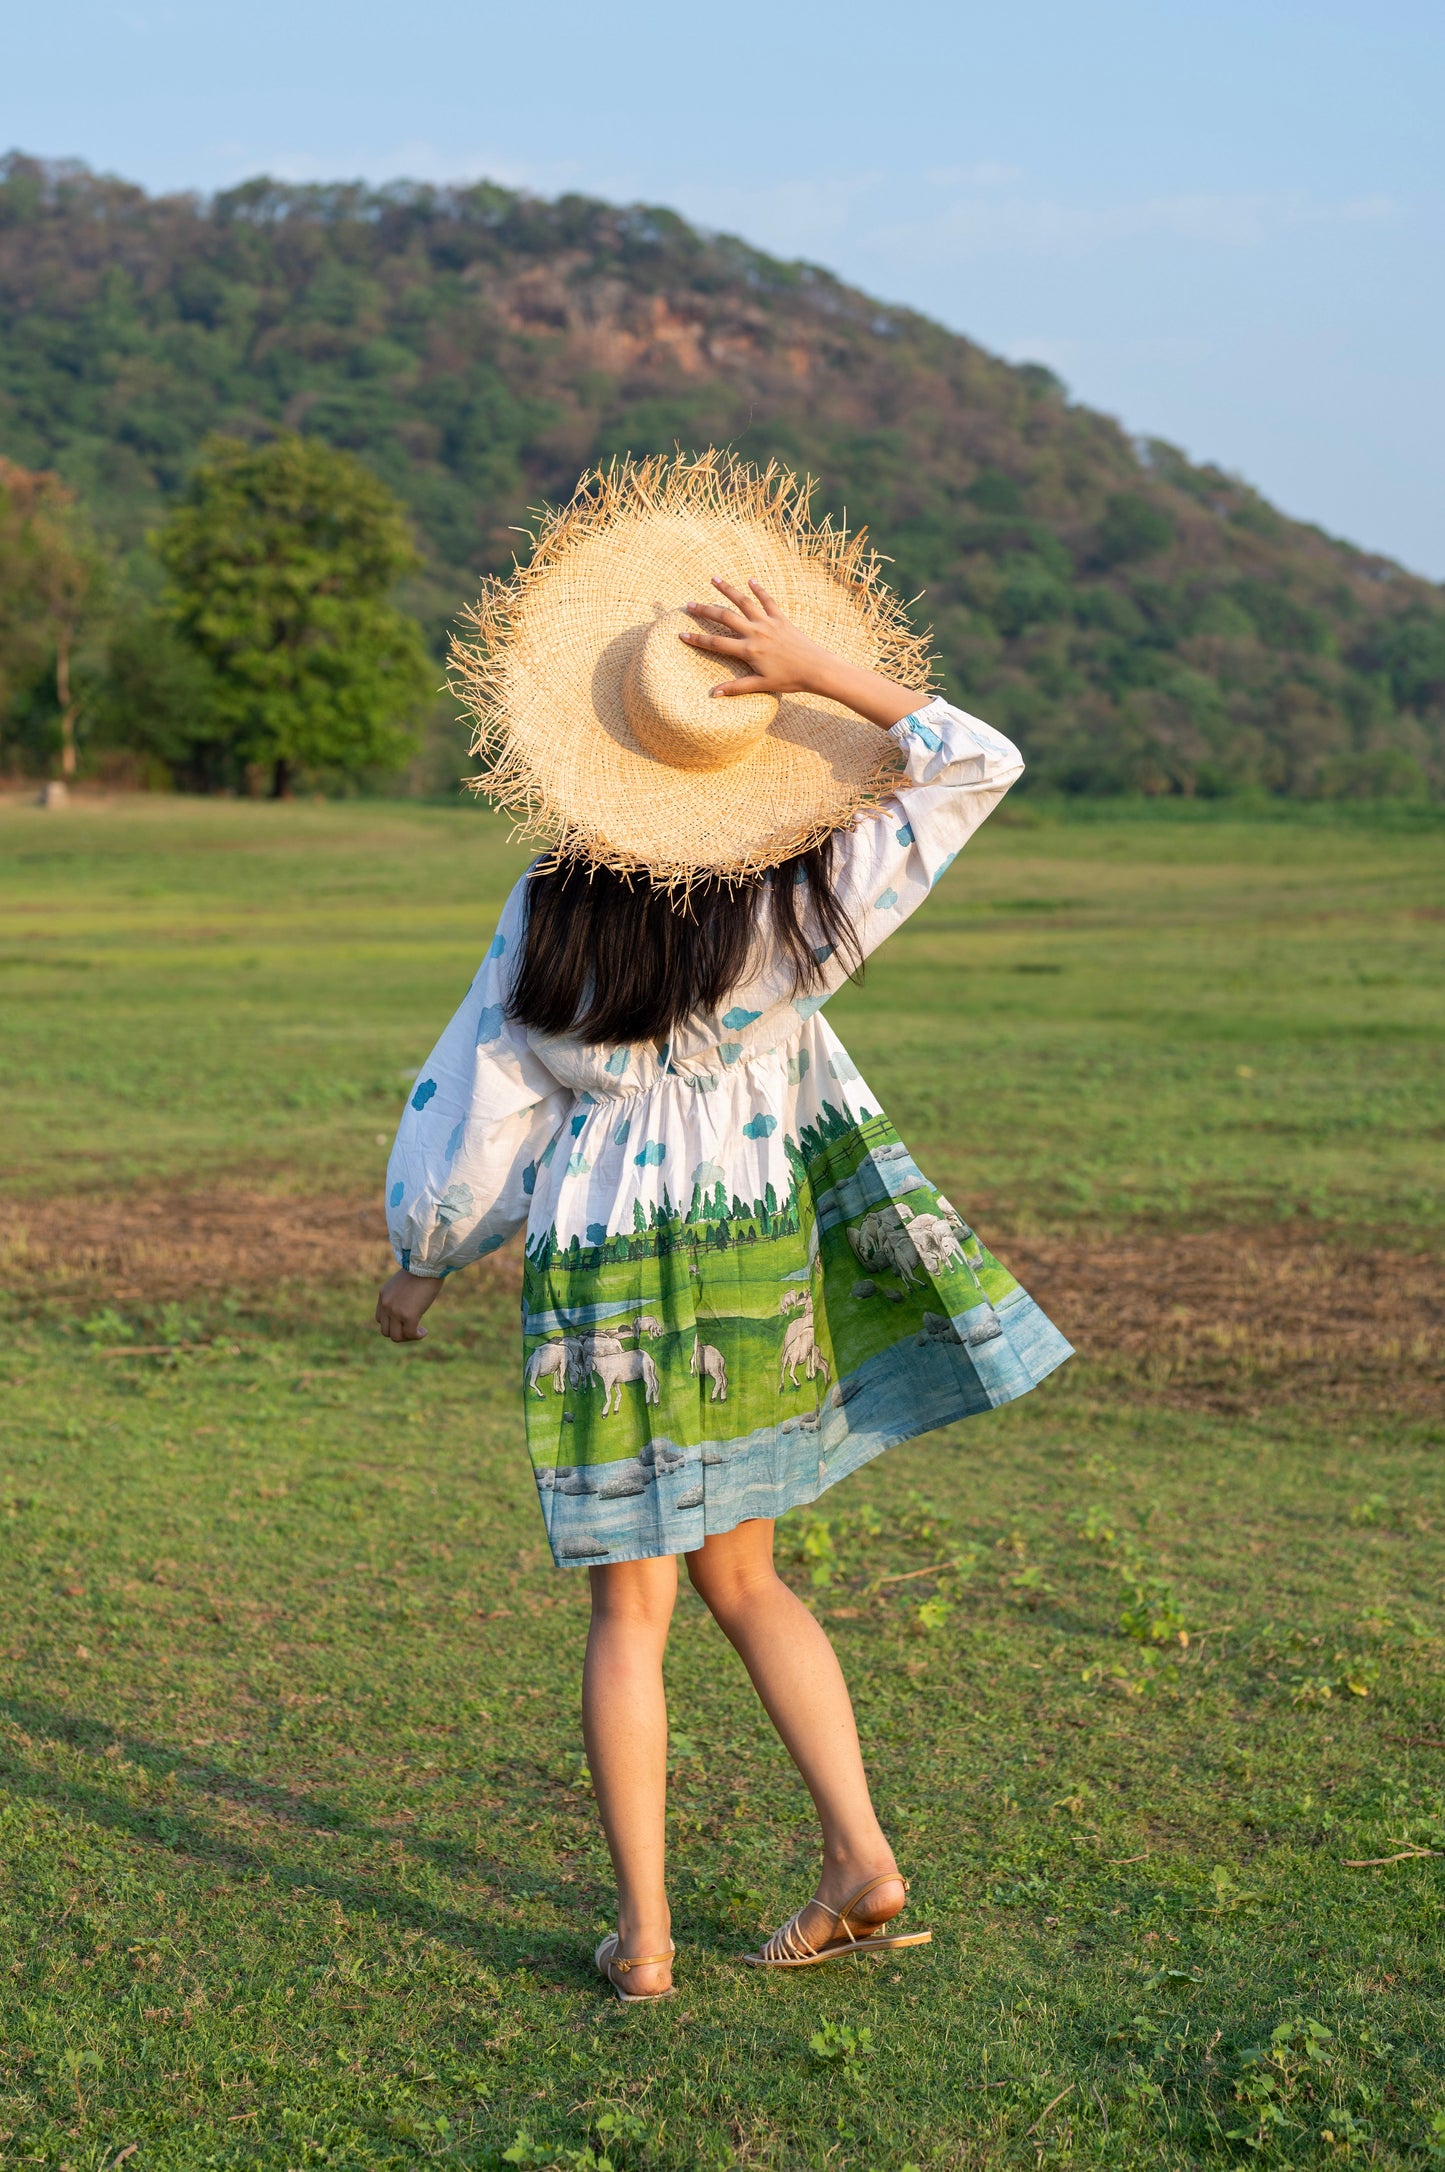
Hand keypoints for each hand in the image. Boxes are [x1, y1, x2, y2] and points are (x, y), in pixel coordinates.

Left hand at [375, 1268, 440, 1342]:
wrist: (428, 1264)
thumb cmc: (422, 1270)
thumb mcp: (405, 1284)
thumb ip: (402, 1296)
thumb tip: (410, 1308)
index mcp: (383, 1295)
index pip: (380, 1319)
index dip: (393, 1324)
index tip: (406, 1321)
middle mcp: (386, 1304)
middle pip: (385, 1331)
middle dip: (400, 1333)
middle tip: (413, 1329)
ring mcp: (395, 1311)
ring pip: (396, 1336)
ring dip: (408, 1337)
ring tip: (419, 1332)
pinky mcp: (408, 1316)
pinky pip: (410, 1334)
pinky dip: (417, 1336)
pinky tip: (424, 1332)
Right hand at [680, 579, 922, 729]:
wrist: (817, 668)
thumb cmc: (790, 679)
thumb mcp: (761, 685)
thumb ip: (737, 688)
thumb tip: (714, 694)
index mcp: (748, 651)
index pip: (716, 644)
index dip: (697, 640)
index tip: (681, 634)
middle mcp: (755, 633)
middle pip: (724, 618)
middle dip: (705, 611)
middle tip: (688, 604)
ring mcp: (768, 623)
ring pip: (743, 602)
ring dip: (727, 589)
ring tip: (713, 579)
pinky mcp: (781, 618)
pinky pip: (768, 600)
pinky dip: (759, 589)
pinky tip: (750, 580)